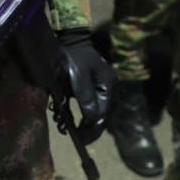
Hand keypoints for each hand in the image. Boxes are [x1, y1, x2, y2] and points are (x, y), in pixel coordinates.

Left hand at [57, 28, 115, 143]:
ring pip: (98, 112)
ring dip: (88, 124)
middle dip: (90, 129)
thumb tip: (91, 117)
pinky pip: (93, 105)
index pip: (103, 113)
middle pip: (103, 115)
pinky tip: (76, 122)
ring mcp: (103, 87)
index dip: (92, 128)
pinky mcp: (95, 87)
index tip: (80, 139)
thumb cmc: (74, 56)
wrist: (71, 40)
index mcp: (107, 85)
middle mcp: (108, 88)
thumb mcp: (78, 75)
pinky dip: (85, 115)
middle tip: (78, 140)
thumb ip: (85, 95)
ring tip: (76, 133)